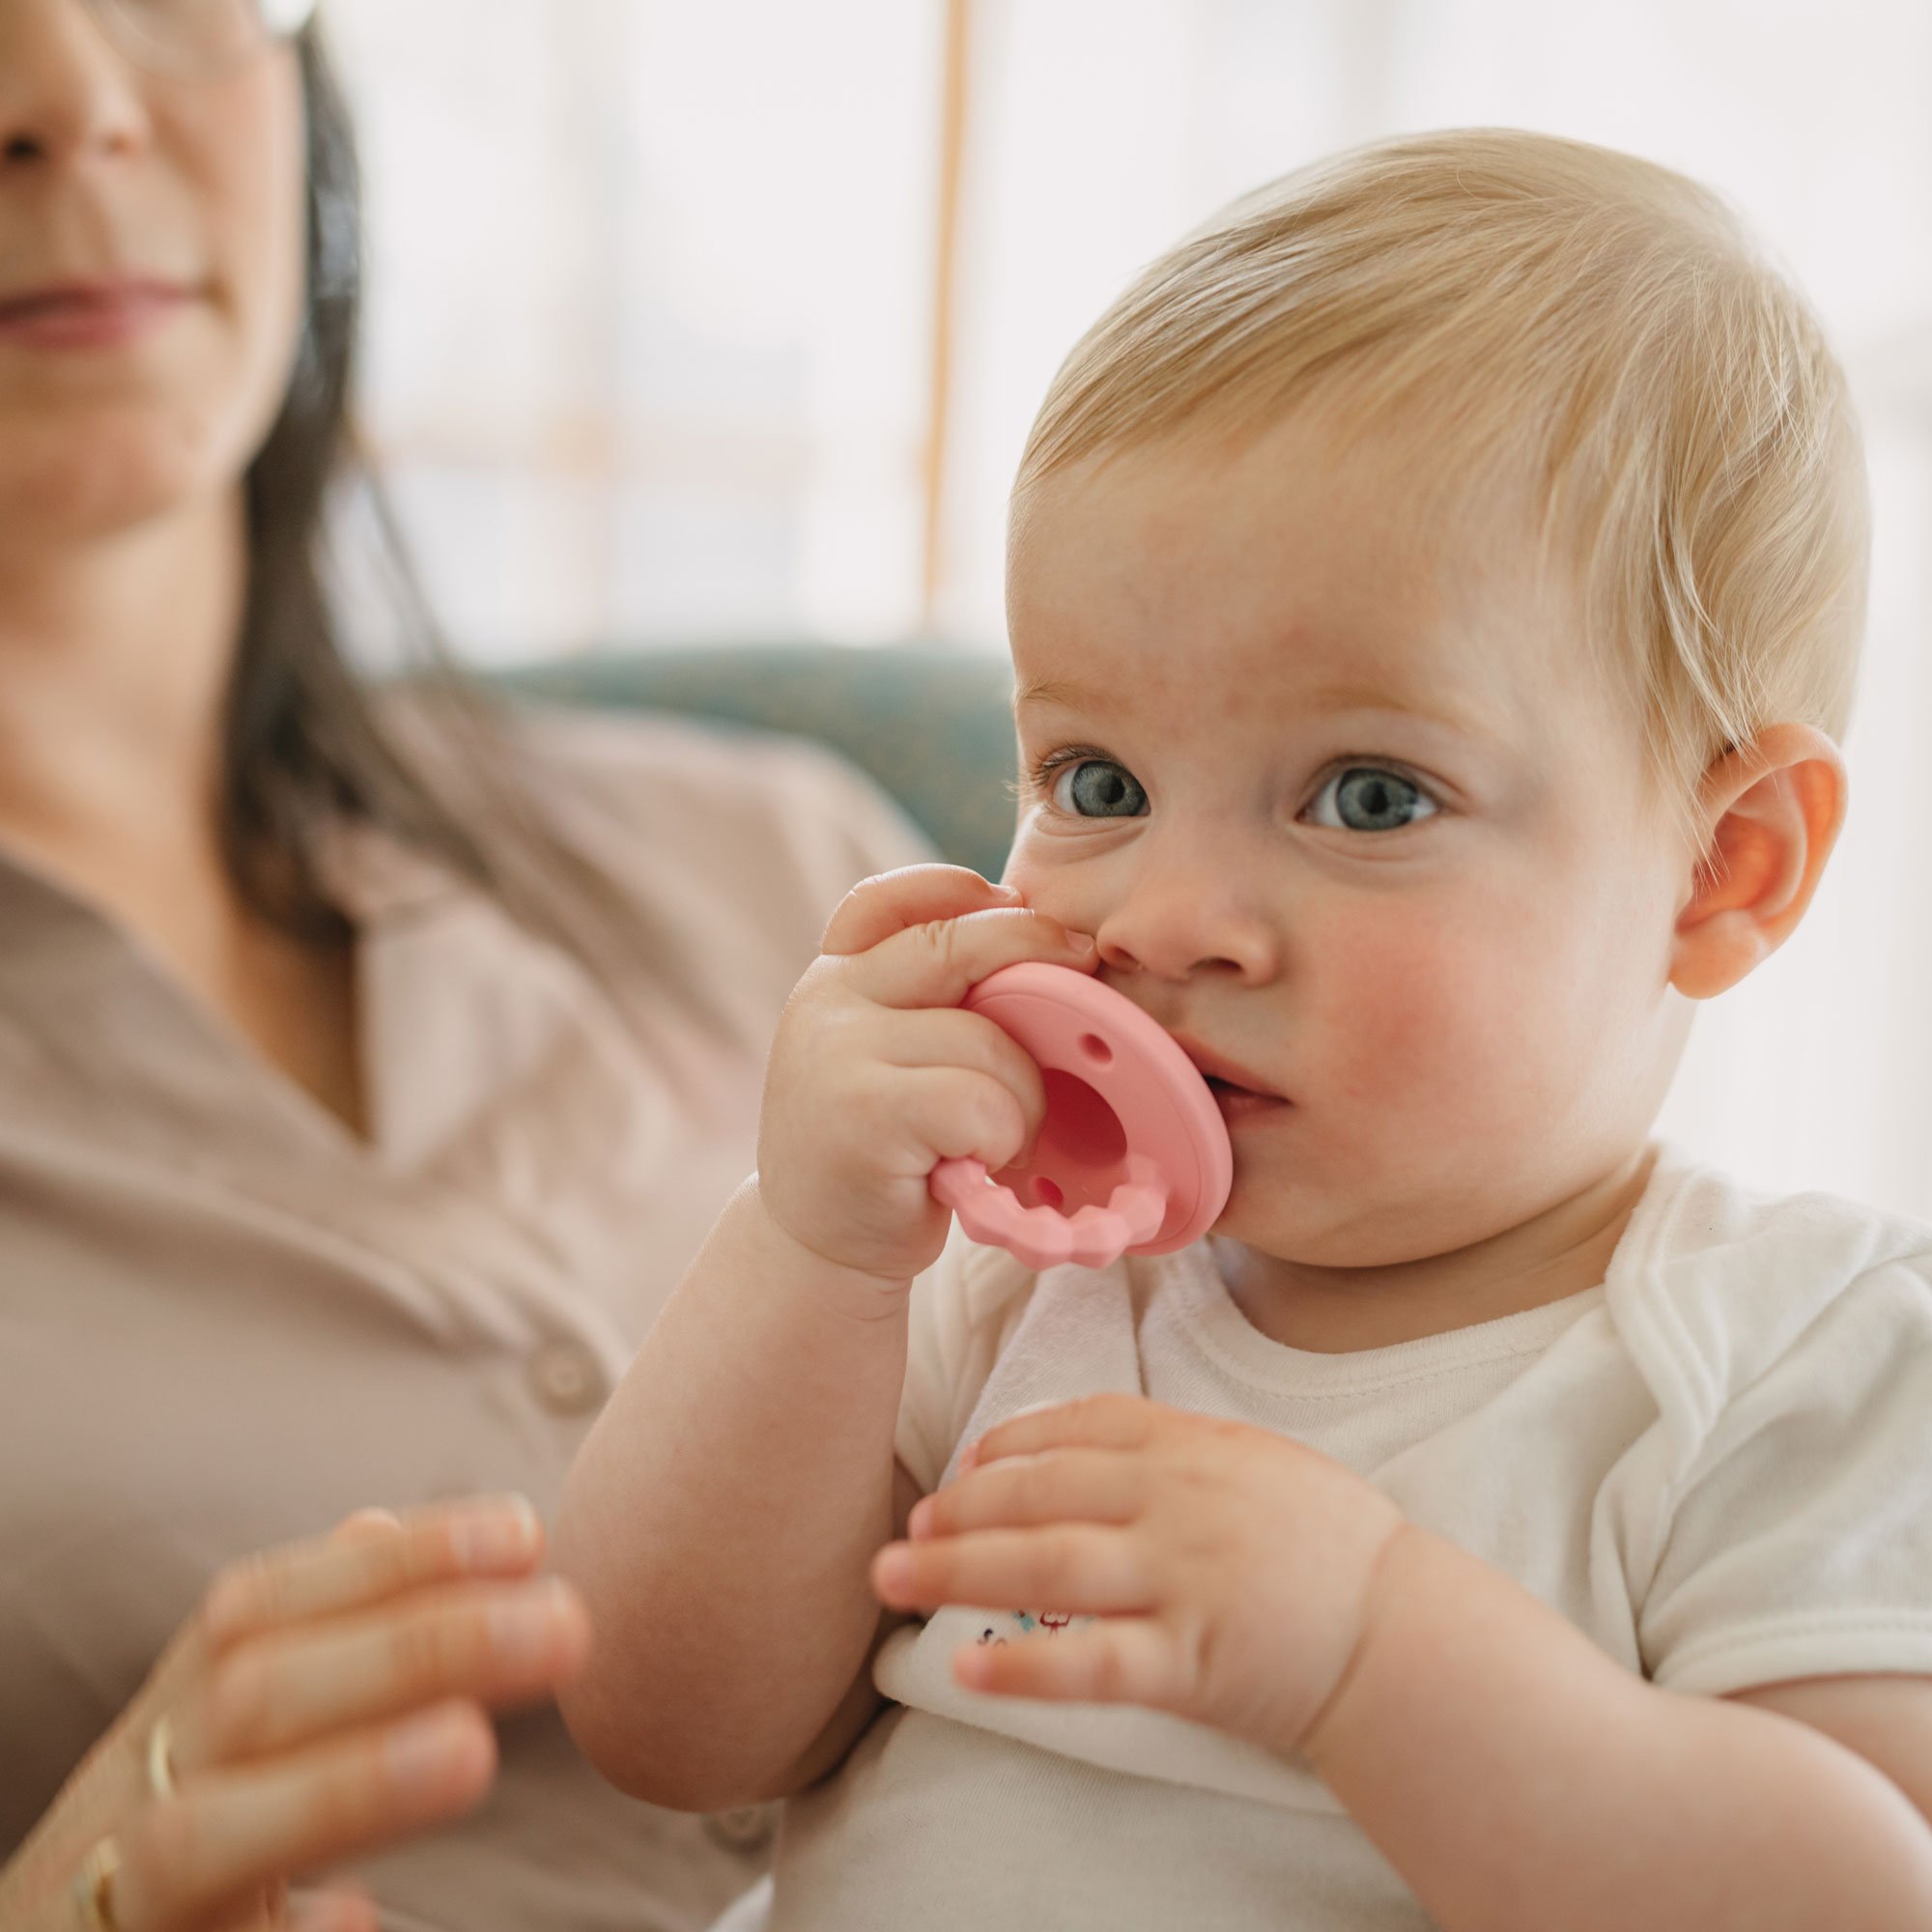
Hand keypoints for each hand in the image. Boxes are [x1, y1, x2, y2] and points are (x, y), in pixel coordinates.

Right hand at [0, 1496, 589, 1931]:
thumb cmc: (157, 1867)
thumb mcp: (208, 1747)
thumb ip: (303, 1649)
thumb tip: (380, 1523)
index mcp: (163, 1730)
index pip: (260, 1610)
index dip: (391, 1566)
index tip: (527, 1536)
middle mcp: (124, 1807)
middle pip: (248, 1705)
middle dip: (408, 1651)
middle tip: (566, 1623)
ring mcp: (110, 1910)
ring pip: (195, 1838)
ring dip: (344, 1784)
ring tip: (472, 1751)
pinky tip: (355, 1919)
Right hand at [756, 863, 1097, 1290]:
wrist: (817, 1251)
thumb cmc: (879, 1149)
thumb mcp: (883, 1055)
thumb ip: (926, 1002)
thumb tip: (1039, 945)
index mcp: (833, 978)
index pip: (886, 900)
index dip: (958, 890)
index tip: (1016, 903)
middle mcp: (826, 1001)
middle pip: (956, 946)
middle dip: (1035, 952)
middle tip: (1083, 977)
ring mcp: (838, 1053)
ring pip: (987, 1040)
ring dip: (1022, 1099)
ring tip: (999, 1139)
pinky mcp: (866, 1114)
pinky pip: (983, 1102)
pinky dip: (1004, 1137)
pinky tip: (981, 1164)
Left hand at [869, 1394, 1409, 1762]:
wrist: (1405, 1635)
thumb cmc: (1334, 1548)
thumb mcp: (1260, 1462)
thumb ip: (1181, 1450)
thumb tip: (1094, 1451)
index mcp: (1195, 1446)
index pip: (1081, 1426)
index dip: (1013, 1443)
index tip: (967, 1463)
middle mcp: (1178, 1502)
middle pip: (1045, 1492)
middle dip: (964, 1507)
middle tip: (907, 1524)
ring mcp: (1182, 1578)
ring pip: (1048, 1565)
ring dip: (959, 1569)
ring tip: (895, 1577)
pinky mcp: (1190, 1660)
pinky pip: (1092, 1661)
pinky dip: (1025, 1666)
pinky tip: (967, 1669)